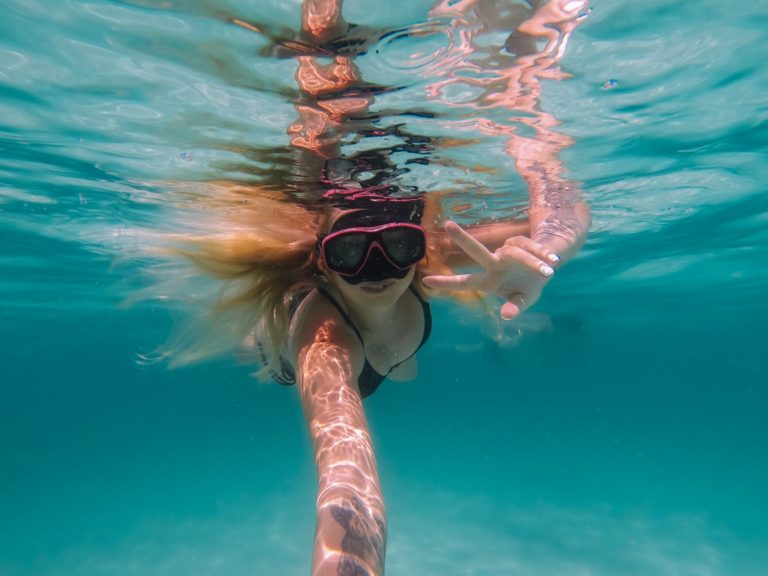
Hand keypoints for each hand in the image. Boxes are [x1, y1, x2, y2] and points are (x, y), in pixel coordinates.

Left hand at [423, 221, 560, 319]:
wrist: (545, 269)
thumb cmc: (527, 287)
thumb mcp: (523, 300)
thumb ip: (514, 307)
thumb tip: (507, 315)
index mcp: (488, 281)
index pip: (464, 282)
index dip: (447, 283)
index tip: (426, 282)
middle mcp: (494, 264)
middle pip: (477, 251)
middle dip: (463, 238)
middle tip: (447, 224)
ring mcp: (506, 252)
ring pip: (516, 253)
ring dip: (533, 262)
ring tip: (548, 272)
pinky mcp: (521, 243)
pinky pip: (531, 247)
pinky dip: (542, 255)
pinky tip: (553, 262)